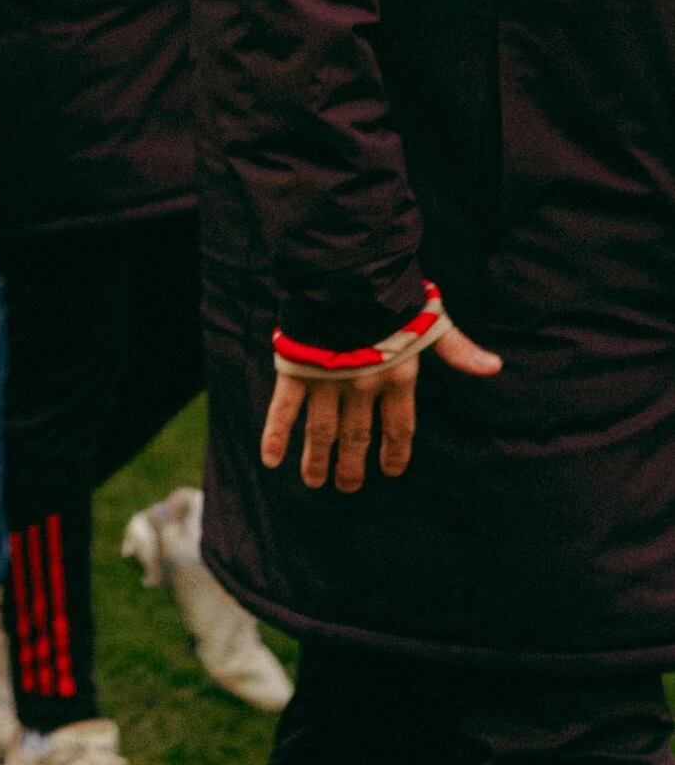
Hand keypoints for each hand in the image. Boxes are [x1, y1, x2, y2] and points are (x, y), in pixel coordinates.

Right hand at [262, 315, 500, 491]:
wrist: (347, 278)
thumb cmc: (392, 296)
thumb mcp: (433, 321)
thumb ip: (457, 349)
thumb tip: (494, 368)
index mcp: (397, 378)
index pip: (399, 427)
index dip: (394, 452)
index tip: (390, 472)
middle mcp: (362, 387)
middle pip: (356, 436)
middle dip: (351, 464)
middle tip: (347, 486)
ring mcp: (327, 382)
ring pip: (321, 430)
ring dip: (317, 459)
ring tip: (314, 482)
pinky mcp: (297, 371)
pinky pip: (284, 409)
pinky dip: (275, 434)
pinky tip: (270, 459)